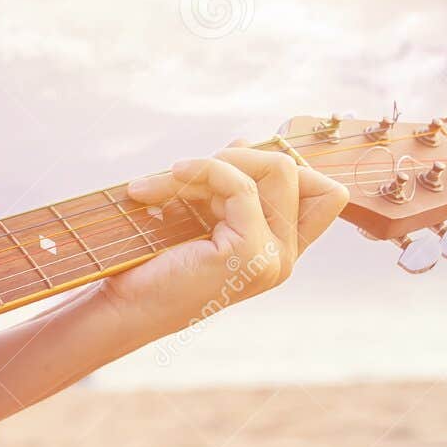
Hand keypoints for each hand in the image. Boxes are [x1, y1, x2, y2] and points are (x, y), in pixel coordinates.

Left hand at [110, 143, 348, 335]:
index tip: (224, 169)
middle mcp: (283, 258)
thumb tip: (246, 141)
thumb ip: (230, 184)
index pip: (324, 193)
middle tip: (187, 174)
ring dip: (216, 162)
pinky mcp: (251, 255)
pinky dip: (205, 169)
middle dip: (239, 156)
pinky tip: (169, 176)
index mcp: (278, 250)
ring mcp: (273, 258)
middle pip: (295, 171)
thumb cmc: (150, 263)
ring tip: (169, 180)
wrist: (122, 306)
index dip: (278, 166)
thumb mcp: (201, 213)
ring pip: (275, 170)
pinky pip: (242, 186)